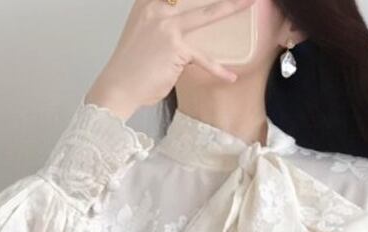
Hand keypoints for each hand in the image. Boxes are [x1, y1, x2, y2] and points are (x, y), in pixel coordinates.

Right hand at [85, 0, 256, 118]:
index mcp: (148, 2)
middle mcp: (156, 8)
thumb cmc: (132, 66)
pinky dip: (217, 70)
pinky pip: (203, 58)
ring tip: (250, 2)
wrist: (118, 87)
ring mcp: (166, 26)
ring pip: (207, 14)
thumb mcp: (143, 33)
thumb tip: (182, 27)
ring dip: (231, 7)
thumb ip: (161, 23)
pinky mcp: (175, 48)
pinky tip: (230, 76)